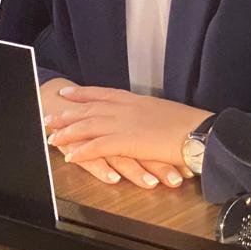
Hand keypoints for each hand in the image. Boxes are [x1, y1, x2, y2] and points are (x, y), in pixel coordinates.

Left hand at [40, 78, 190, 188]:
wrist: (201, 131)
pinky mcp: (127, 141)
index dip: (81, 94)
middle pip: (88, 109)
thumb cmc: (190, 125)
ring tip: (51, 138)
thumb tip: (142, 119)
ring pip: (87, 126)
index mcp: (134, 99)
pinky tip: (70, 156)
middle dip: (66, 114)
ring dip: (67, 132)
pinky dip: (82, 151)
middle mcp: (125, 108)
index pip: (101, 93)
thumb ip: (148, 114)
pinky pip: (98, 146)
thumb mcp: (164, 112)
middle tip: (48, 117)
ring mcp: (124, 123)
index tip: (66, 93)